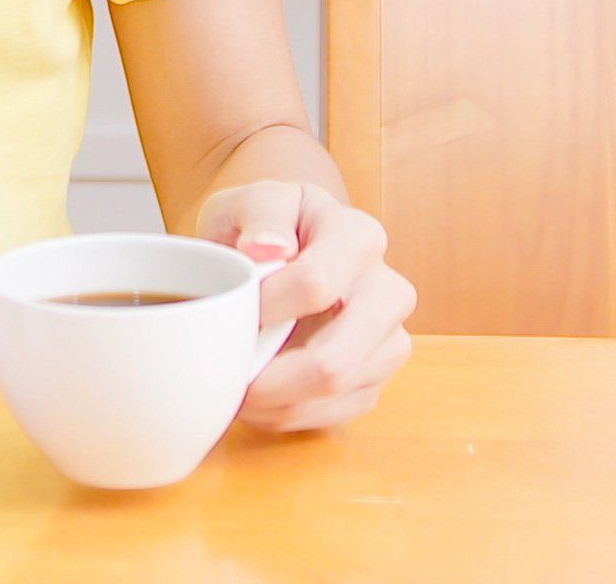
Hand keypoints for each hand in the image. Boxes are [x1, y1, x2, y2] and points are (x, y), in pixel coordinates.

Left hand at [201, 180, 413, 432]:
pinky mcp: (373, 381)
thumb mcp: (253, 200)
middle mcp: (388, 292)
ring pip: (330, 396)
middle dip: (269, 379)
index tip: (228, 309)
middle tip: (226, 369)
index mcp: (360, 237)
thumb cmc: (267, 224)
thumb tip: (267, 247)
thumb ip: (261, 213)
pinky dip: (284, 413)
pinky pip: (328, 417)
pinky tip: (259, 391)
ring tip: (235, 378)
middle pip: (335, 361)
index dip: (263, 308)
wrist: (288, 247)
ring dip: (271, 401)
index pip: (315, 284)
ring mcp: (387, 342)